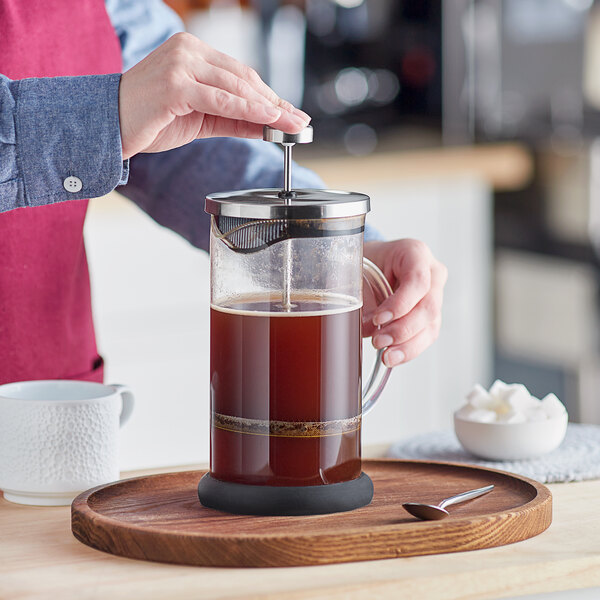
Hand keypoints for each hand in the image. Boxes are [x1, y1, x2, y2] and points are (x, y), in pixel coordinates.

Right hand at [118, 33, 309, 158]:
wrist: (109, 127)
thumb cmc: (150, 120)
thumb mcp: (201, 118)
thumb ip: (233, 118)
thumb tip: (268, 125)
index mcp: (192, 52)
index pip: (241, 74)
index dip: (269, 95)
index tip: (291, 112)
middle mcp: (187, 51)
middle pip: (244, 78)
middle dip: (276, 102)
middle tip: (300, 121)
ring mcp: (180, 65)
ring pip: (236, 87)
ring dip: (268, 108)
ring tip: (291, 123)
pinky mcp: (174, 85)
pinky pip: (220, 100)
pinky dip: (247, 109)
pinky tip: (269, 118)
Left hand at [364, 239, 447, 367]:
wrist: (373, 264)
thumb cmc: (368, 263)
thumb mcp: (361, 272)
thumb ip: (364, 298)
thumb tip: (370, 330)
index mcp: (415, 253)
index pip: (418, 280)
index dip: (400, 304)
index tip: (378, 319)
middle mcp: (432, 273)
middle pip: (428, 306)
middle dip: (402, 329)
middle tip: (378, 341)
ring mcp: (436, 295)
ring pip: (431, 325)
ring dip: (407, 345)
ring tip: (386, 355)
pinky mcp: (432, 315)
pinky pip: (427, 336)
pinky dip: (409, 350)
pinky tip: (394, 357)